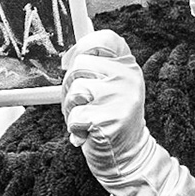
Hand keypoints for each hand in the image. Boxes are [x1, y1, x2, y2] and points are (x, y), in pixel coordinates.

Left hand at [61, 30, 146, 172]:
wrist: (127, 157)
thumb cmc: (111, 119)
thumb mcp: (109, 88)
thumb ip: (94, 69)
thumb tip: (66, 58)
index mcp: (128, 67)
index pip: (106, 38)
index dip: (82, 46)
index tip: (70, 62)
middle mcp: (128, 78)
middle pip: (79, 64)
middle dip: (70, 86)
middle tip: (82, 104)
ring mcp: (120, 98)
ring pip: (74, 89)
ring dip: (71, 109)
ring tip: (87, 119)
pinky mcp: (109, 119)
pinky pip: (74, 116)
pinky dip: (75, 128)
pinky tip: (89, 133)